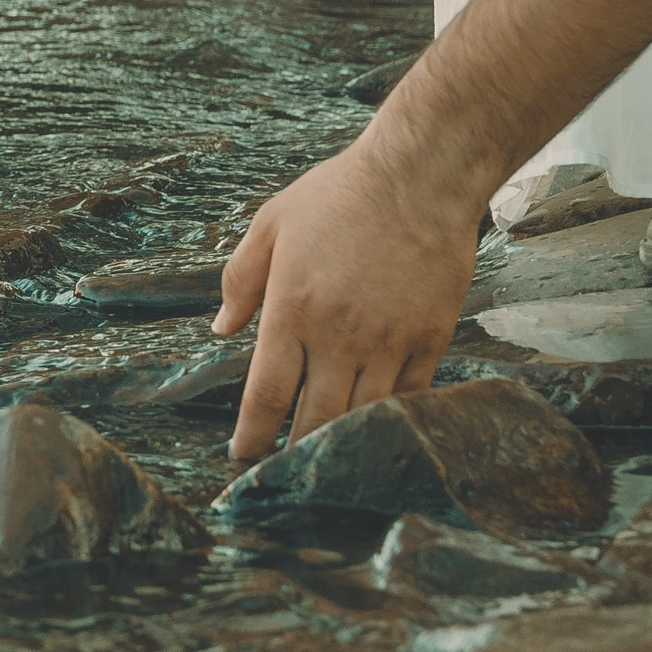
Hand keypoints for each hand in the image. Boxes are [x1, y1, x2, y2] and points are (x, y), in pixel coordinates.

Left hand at [214, 136, 477, 466]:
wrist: (420, 176)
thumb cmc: (339, 195)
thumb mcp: (272, 223)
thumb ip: (241, 279)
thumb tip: (222, 329)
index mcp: (294, 309)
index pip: (267, 395)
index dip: (252, 436)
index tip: (242, 456)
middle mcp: (340, 335)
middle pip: (314, 420)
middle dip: (295, 455)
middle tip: (283, 475)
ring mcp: (389, 341)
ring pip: (361, 417)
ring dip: (340, 445)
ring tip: (325, 462)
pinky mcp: (429, 339)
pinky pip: (407, 397)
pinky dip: (387, 418)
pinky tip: (373, 428)